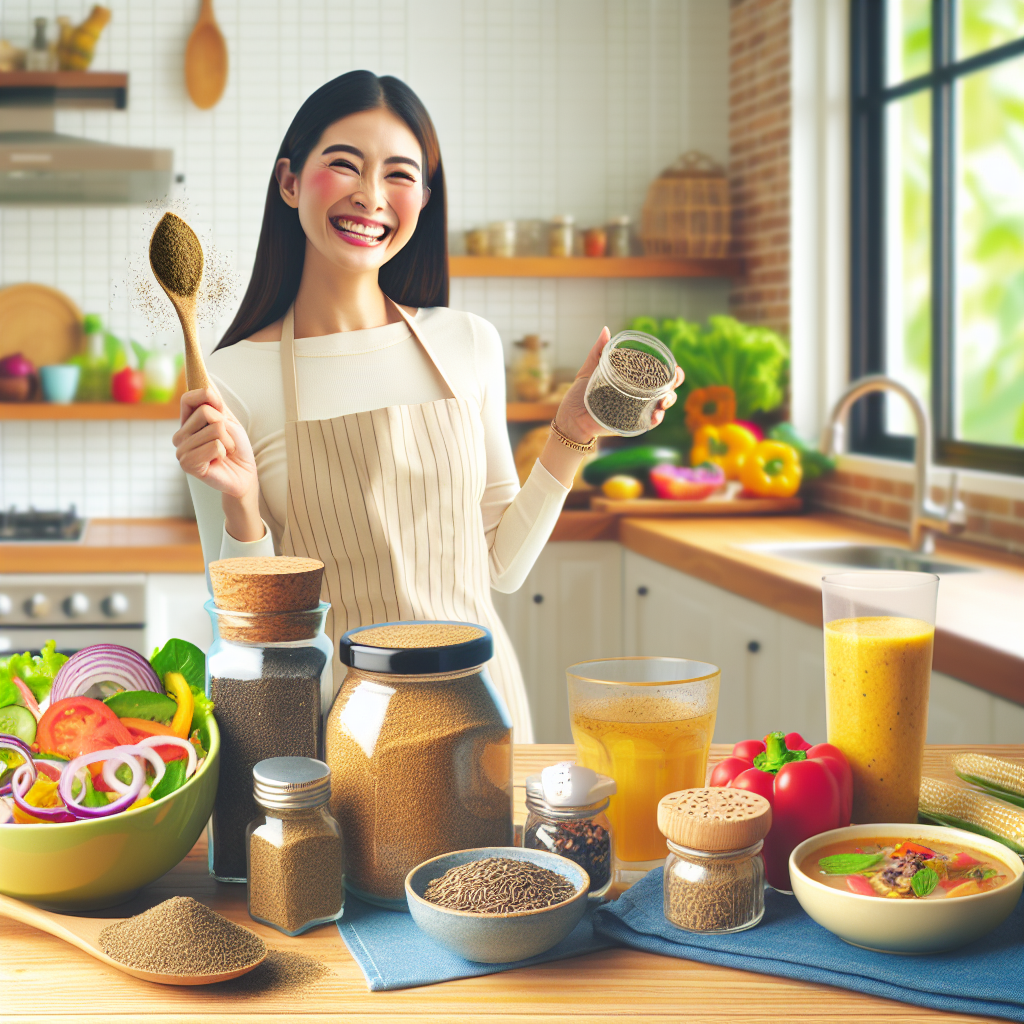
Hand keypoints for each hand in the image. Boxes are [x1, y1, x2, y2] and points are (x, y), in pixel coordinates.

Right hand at [172, 387, 257, 499]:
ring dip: (227, 441)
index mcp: (186, 423)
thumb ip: (215, 403)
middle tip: (225, 441)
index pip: (188, 397)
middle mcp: (179, 436)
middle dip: (225, 426)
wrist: (244, 474)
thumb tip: (206, 379)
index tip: (220, 409)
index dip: (208, 398)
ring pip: (214, 429)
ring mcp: (181, 451)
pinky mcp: (188, 465)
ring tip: (224, 453)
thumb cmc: (236, 448)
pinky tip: (220, 461)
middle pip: (206, 412)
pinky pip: (215, 446)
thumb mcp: (228, 420)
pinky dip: (224, 452)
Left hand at [553, 327, 684, 441]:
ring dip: (668, 401)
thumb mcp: (590, 369)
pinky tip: (656, 414)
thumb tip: (606, 330)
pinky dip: (655, 419)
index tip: (674, 366)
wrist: (570, 417)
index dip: (670, 369)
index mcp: (632, 380)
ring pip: (661, 405)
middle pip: (666, 388)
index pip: (656, 372)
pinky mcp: (631, 424)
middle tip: (674, 379)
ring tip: (664, 399)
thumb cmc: (580, 394)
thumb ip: (599, 351)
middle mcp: (638, 395)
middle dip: (675, 383)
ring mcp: (636, 410)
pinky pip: (648, 422)